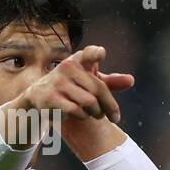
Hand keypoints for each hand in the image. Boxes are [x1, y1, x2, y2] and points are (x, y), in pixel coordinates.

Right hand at [15, 45, 133, 123]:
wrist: (38, 97)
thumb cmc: (72, 87)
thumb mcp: (90, 82)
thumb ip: (111, 81)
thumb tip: (131, 80)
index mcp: (77, 60)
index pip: (87, 54)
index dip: (94, 53)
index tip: (101, 53)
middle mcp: (67, 67)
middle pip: (98, 89)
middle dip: (109, 106)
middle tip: (114, 117)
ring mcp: (57, 82)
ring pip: (89, 102)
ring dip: (96, 112)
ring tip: (95, 114)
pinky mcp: (50, 97)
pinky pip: (76, 110)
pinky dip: (83, 116)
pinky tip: (81, 115)